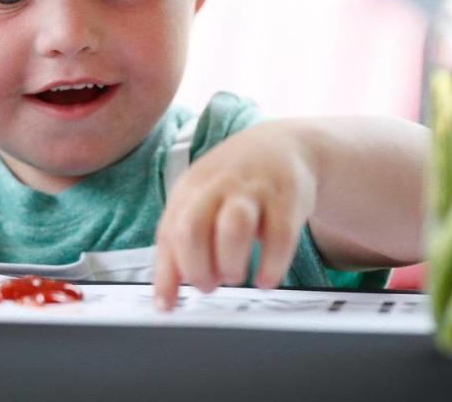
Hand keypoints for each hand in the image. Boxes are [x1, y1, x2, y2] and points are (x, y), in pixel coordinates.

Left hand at [153, 121, 316, 308]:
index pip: (168, 234)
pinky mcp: (287, 199)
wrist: (282, 145)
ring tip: (235, 277)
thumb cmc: (233, 184)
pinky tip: (266, 279)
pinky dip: (271, 265)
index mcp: (189, 190)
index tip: (167, 306)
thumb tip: (165, 296)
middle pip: (192, 228)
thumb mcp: (200, 201)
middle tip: (208, 285)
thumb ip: (182, 243)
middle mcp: (217, 186)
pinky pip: (279, 236)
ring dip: (230, 262)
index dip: (166, 275)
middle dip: (197, 267)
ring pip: (233, 226)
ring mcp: (252, 190)